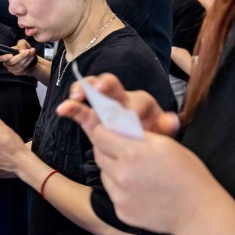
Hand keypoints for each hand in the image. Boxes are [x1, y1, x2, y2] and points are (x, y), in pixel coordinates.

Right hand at [0, 39, 36, 75]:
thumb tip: (21, 50)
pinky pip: (23, 67)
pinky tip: (32, 57)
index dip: (2, 57)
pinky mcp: (17, 73)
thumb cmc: (24, 50)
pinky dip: (28, 61)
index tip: (10, 55)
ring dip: (26, 58)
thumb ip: (21, 44)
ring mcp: (11, 69)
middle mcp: (6, 63)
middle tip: (28, 51)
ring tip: (32, 51)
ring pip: (18, 65)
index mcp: (4, 55)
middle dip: (20, 56)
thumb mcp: (22, 43)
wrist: (31, 58)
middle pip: (11, 62)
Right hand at [57, 72, 179, 140]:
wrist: (142, 150)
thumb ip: (165, 128)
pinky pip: (80, 108)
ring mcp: (105, 105)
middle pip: (114, 85)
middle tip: (99, 88)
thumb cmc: (152, 140)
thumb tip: (172, 121)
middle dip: (106, 85)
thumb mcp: (162, 137)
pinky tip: (62, 109)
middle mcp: (123, 99)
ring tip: (76, 95)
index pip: (138, 101)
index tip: (128, 116)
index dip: (133, 107)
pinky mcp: (92, 116)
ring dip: (85, 89)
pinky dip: (72, 106)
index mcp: (143, 104)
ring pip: (94, 89)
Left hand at [89, 124, 219, 234]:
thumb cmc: (188, 175)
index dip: (104, 130)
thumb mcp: (166, 144)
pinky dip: (121, 189)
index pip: (100, 135)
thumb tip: (118, 127)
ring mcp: (119, 196)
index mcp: (132, 153)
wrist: (198, 211)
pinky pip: (113, 193)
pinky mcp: (121, 211)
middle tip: (122, 149)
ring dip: (113, 169)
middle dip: (107, 148)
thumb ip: (138, 135)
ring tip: (136, 171)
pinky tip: (140, 189)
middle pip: (98, 154)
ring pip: (104, 174)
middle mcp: (121, 175)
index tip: (109, 131)